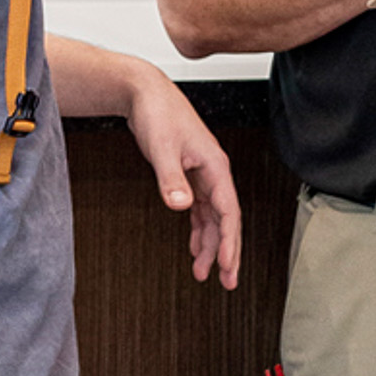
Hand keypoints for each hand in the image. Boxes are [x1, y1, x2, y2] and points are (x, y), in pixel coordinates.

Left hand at [124, 67, 242, 288]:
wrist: (146, 93)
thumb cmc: (158, 113)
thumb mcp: (162, 148)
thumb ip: (171, 179)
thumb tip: (181, 206)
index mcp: (215, 166)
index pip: (229, 211)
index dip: (229, 241)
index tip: (226, 265)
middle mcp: (213, 172)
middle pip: (226, 219)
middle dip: (227, 252)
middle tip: (228, 282)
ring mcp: (202, 175)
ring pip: (213, 218)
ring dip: (210, 245)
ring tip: (203, 273)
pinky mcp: (189, 175)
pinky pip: (200, 210)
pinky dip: (198, 230)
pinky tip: (193, 247)